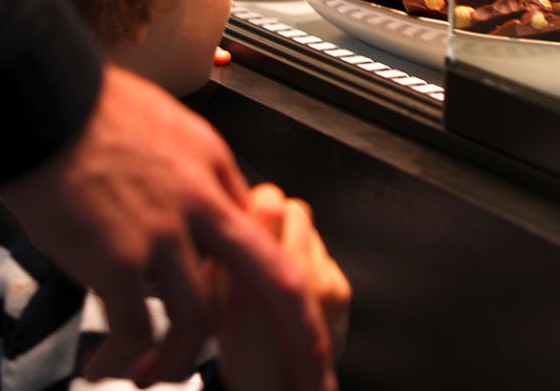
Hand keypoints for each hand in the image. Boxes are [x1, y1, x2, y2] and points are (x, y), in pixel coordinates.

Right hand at [0, 64, 334, 390]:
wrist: (47, 101)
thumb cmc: (94, 109)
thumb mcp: (169, 125)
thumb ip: (192, 171)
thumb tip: (199, 210)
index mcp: (216, 168)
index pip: (263, 237)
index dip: (276, 283)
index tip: (284, 318)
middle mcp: (202, 203)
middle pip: (273, 281)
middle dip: (302, 339)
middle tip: (313, 380)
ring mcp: (164, 235)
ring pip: (200, 320)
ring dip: (180, 361)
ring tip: (152, 374)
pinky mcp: (119, 261)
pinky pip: (138, 331)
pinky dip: (124, 360)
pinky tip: (104, 366)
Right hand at [212, 185, 350, 390]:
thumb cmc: (244, 359)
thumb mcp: (217, 303)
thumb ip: (224, 255)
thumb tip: (232, 206)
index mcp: (258, 280)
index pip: (268, 201)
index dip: (254, 204)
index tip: (245, 214)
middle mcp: (300, 276)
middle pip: (294, 208)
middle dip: (275, 219)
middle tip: (259, 241)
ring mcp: (327, 282)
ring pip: (310, 230)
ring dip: (293, 239)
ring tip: (275, 268)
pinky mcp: (343, 291)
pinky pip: (324, 254)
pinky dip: (309, 261)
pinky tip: (295, 286)